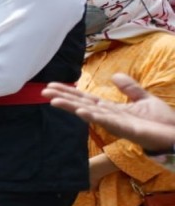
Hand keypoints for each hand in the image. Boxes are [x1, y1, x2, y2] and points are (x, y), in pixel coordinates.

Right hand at [44, 75, 174, 152]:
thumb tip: (115, 75)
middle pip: (82, 105)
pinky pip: (107, 122)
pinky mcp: (128, 130)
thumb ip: (130, 88)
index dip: (70, 92)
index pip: (86, 99)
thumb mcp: (144, 99)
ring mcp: (117, 124)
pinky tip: (81, 112)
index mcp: (112, 109)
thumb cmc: (162, 121)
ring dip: (71, 107)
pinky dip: (93, 117)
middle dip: (64, 98)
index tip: (52, 85)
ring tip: (54, 101)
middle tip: (43, 92)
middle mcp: (110, 117)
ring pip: (90, 114)